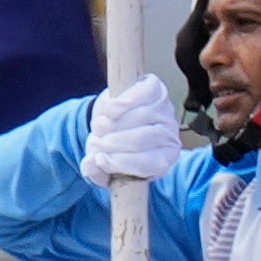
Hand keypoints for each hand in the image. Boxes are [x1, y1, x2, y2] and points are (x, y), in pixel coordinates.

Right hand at [79, 73, 192, 191]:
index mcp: (164, 159)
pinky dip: (120, 103)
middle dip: (111, 143)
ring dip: (111, 124)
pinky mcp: (157, 89)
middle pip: (140, 139)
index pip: (147, 164)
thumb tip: (90, 164)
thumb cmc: (114, 147)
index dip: (120, 163)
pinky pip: (141, 94)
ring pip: (139, 116)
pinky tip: (110, 110)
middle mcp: (170, 135)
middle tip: (96, 143)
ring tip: (99, 128)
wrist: (116, 118)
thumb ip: (96, 171)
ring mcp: (165, 110)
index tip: (100, 160)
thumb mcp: (104, 165)